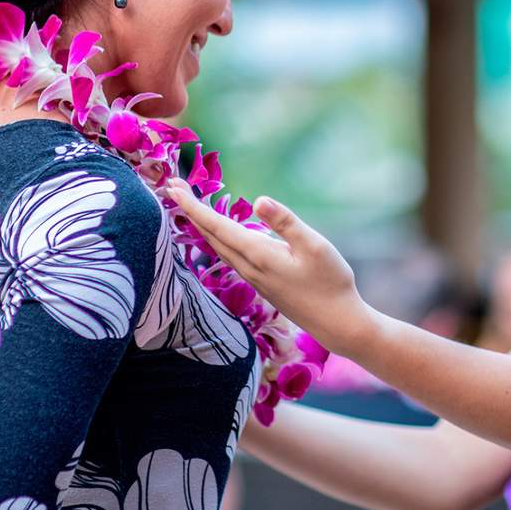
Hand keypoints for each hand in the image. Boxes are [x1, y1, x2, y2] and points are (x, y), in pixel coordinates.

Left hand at [168, 184, 373, 353]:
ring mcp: (253, 277)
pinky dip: (217, 238)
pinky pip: (229, 256)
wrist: (336, 322)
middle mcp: (248, 267)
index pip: (217, 226)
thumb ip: (286, 222)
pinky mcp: (262, 282)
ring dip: (202, 225)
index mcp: (258, 254)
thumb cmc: (331, 282)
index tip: (174, 188)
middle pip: (211, 236)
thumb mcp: (315, 245)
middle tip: (173, 187)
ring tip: (190, 206)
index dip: (194, 207)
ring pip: (218, 247)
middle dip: (191, 211)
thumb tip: (260, 200)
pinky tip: (220, 233)